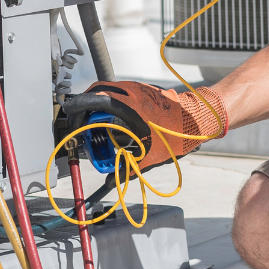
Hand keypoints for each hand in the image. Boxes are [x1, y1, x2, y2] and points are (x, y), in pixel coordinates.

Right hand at [64, 80, 227, 169]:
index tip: (69, 117)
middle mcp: (130, 91)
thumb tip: (112, 180)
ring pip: (109, 89)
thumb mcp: (149, 154)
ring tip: (95, 122)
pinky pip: (121, 91)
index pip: (92, 100)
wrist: (199, 118)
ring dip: (99, 103)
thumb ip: (128, 168)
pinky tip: (115, 119)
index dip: (77, 109)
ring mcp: (138, 88)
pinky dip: (113, 102)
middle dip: (85, 106)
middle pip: (97, 91)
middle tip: (80, 122)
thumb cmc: (177, 133)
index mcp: (126, 104)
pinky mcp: (145, 89)